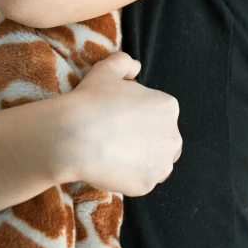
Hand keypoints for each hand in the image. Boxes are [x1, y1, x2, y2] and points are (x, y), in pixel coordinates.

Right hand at [59, 51, 181, 196]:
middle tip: (119, 135)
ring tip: (116, 152)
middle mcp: (172, 136)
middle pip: (164, 139)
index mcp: (168, 107)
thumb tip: (136, 67)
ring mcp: (161, 164)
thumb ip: (125, 62)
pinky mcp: (147, 185)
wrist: (75, 137)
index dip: (140, 114)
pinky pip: (142, 181)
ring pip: (156, 162)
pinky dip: (130, 176)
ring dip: (143, 159)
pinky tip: (111, 166)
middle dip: (147, 138)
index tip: (122, 116)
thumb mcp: (107, 69)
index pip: (160, 113)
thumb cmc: (92, 100)